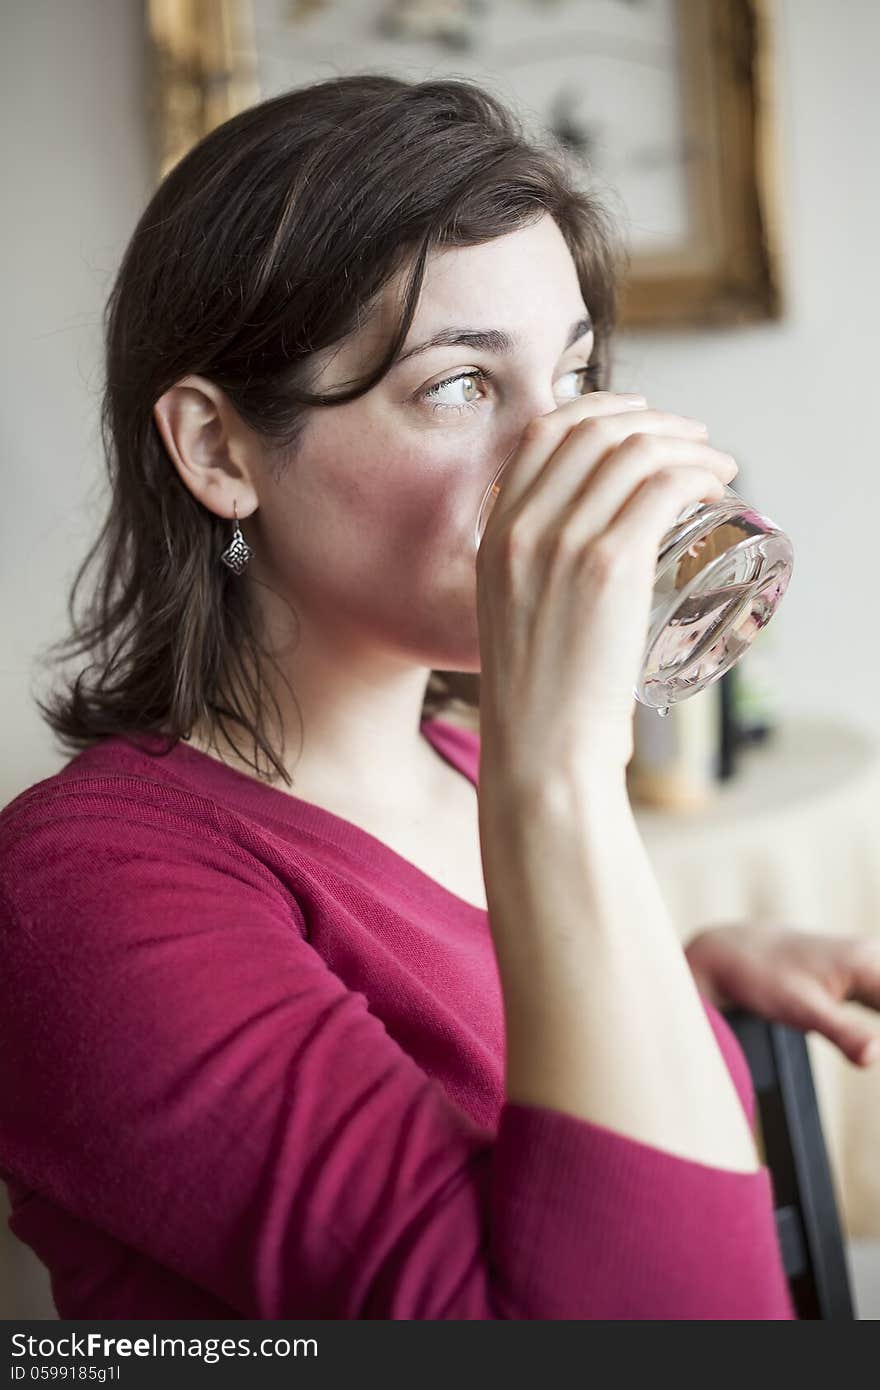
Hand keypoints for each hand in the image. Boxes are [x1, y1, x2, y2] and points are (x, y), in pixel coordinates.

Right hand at [476, 391, 737, 787]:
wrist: (543, 753)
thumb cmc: (543, 700)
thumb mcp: (514, 615)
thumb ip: (535, 570)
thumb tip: (592, 544)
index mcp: (494, 535)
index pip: (543, 434)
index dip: (600, 409)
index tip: (641, 418)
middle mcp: (522, 529)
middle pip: (594, 431)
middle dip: (655, 420)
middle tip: (694, 442)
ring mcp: (563, 544)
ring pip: (635, 452)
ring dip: (688, 445)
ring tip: (717, 468)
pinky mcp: (609, 567)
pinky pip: (663, 487)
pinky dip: (698, 474)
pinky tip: (716, 488)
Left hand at [685, 923, 879, 1066]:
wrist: (732, 951)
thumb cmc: (762, 976)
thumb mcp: (801, 1010)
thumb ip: (843, 1033)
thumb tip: (875, 1058)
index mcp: (868, 963)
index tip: (878, 1053)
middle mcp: (875, 957)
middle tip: (874, 1053)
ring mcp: (869, 963)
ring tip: (872, 1049)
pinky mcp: (860, 974)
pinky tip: (873, 1043)